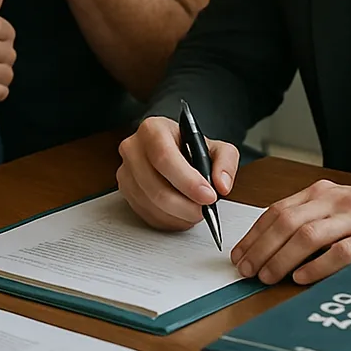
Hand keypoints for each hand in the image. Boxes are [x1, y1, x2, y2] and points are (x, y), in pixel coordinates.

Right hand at [116, 116, 238, 229]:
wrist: (172, 151)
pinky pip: (145, 213)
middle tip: (204, 210)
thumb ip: (226, 162)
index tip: (208, 196)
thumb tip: (222, 185)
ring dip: (177, 215)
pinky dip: (167, 220)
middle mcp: (133, 148)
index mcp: (153, 129)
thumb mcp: (216, 147)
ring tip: (194, 212)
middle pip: (155, 186)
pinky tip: (181, 215)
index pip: (164, 157)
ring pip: (150, 203)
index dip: (187, 180)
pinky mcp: (125, 191)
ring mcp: (125, 170)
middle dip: (184, 205)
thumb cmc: (189, 148)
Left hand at [231, 181, 350, 285]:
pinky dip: (315, 267)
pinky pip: (338, 254)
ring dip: (281, 259)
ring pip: (307, 237)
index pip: (277, 210)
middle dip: (261, 248)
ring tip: (266, 276)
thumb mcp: (338, 204)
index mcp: (321, 192)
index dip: (255, 234)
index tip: (240, 254)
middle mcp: (335, 202)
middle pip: (287, 223)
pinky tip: (300, 277)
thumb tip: (269, 243)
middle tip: (246, 269)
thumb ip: (308, 216)